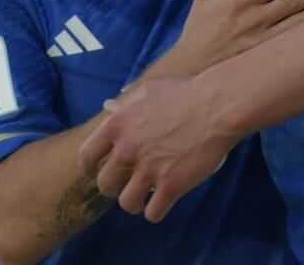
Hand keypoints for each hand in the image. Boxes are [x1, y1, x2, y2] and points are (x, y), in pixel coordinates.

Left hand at [78, 75, 238, 222]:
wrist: (216, 106)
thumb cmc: (184, 93)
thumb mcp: (148, 90)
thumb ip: (126, 102)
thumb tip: (108, 106)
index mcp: (117, 125)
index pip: (87, 155)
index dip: (88, 167)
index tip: (94, 172)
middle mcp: (127, 150)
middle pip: (105, 184)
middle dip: (113, 187)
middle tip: (126, 184)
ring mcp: (149, 170)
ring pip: (126, 203)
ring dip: (133, 203)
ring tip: (143, 198)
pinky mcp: (171, 185)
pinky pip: (153, 213)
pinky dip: (155, 212)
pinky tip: (162, 204)